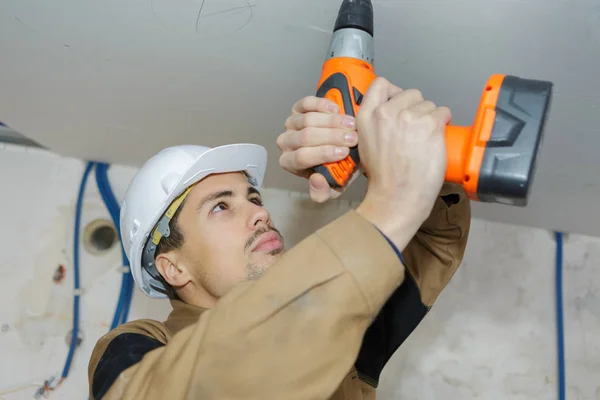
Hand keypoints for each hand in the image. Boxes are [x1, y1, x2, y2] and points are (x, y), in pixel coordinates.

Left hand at [276, 96, 360, 202]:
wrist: (343, 146)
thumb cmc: (338, 167)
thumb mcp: (335, 185)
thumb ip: (325, 192)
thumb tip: (315, 180)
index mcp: (291, 163)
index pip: (301, 158)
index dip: (323, 154)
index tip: (345, 152)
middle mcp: (286, 143)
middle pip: (305, 137)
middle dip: (331, 137)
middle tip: (353, 137)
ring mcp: (291, 124)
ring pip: (307, 120)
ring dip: (332, 121)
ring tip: (351, 124)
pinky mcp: (297, 108)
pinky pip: (306, 103)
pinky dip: (322, 104)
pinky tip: (337, 109)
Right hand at [355, 78, 451, 242]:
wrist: (397, 196)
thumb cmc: (383, 177)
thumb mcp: (366, 144)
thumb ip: (374, 123)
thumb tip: (391, 111)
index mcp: (367, 116)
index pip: (381, 84)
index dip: (394, 92)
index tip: (401, 103)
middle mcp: (386, 112)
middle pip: (411, 93)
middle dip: (416, 108)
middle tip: (415, 129)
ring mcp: (409, 117)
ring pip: (429, 104)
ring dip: (431, 118)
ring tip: (425, 140)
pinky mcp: (430, 124)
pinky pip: (444, 112)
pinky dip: (444, 123)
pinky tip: (436, 139)